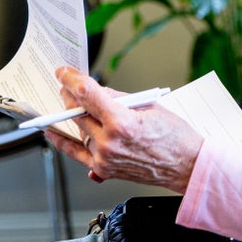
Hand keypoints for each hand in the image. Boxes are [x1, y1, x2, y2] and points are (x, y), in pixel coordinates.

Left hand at [45, 67, 202, 192]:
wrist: (187, 166)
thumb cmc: (175, 137)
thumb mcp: (150, 106)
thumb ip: (119, 98)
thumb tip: (98, 92)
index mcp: (121, 122)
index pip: (87, 94)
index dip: (71, 79)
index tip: (63, 72)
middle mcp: (109, 142)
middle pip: (78, 112)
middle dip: (70, 95)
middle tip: (66, 85)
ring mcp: (104, 158)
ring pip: (78, 130)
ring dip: (72, 115)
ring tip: (70, 103)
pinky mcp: (104, 169)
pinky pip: (76, 154)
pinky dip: (63, 142)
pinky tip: (54, 132)